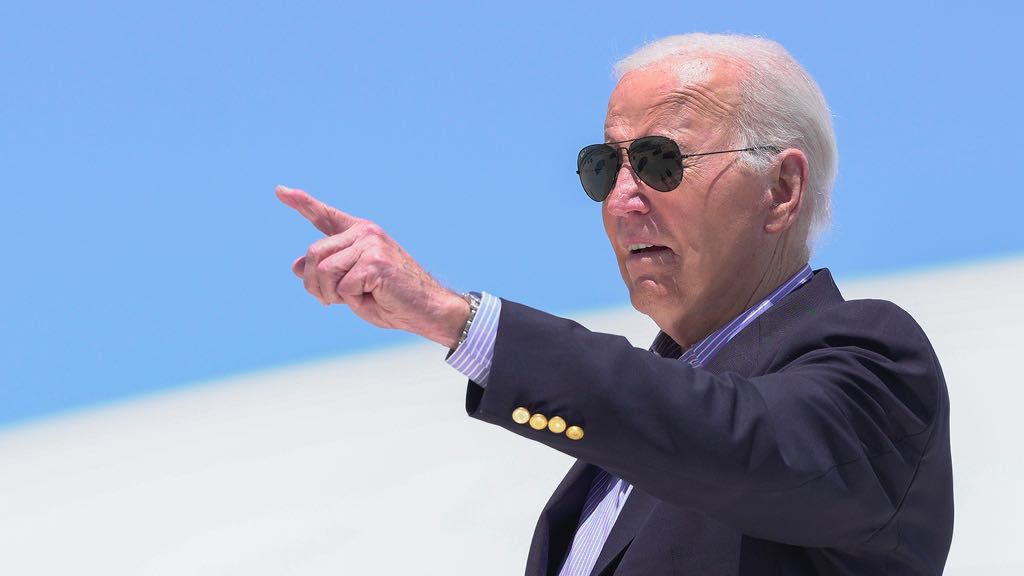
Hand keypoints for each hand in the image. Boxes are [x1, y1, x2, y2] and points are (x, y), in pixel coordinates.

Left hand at [276, 185, 468, 347]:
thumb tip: (295, 266)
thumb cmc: (393, 301)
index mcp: (361, 234)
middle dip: (316, 285)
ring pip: (323, 271)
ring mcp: (371, 244)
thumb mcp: (352, 287)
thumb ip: (328, 273)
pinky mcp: (375, 262)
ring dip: (333, 295)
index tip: (281, 191)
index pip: (325, 217)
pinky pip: (344, 287)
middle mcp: (365, 233)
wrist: (429, 310)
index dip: (302, 203)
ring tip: (358, 299)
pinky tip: (375, 298)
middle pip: (313, 254)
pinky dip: (353, 301)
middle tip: (335, 301)